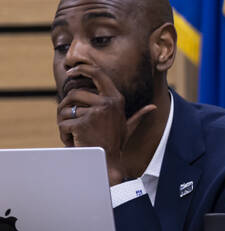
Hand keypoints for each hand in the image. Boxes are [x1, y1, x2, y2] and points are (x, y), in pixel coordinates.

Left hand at [57, 66, 155, 185]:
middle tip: (67, 118)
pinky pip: (63, 124)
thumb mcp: (128, 126)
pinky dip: (63, 135)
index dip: (83, 68)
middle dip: (65, 106)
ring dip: (64, 123)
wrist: (108, 162)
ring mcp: (95, 113)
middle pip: (74, 93)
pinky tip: (73, 142)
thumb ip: (139, 115)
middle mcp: (107, 103)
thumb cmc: (116, 143)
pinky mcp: (82, 123)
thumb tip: (154, 107)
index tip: (72, 70)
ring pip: (65, 110)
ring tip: (74, 135)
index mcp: (116, 99)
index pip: (98, 74)